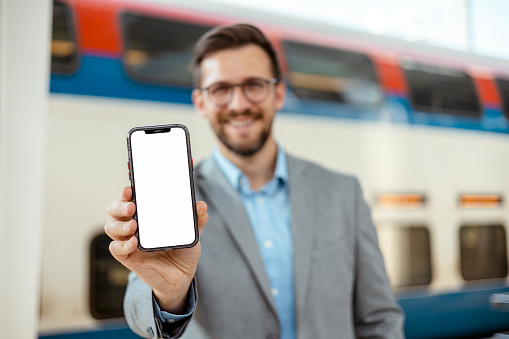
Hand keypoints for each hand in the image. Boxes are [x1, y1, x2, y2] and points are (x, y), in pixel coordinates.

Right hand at [105, 186, 207, 313]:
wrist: (181, 276)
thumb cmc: (182, 249)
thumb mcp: (192, 232)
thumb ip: (197, 219)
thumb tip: (201, 205)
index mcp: (147, 214)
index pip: (130, 198)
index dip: (127, 192)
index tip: (131, 189)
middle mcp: (134, 225)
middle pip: (115, 210)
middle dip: (119, 206)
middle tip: (132, 207)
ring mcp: (129, 240)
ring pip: (111, 227)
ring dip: (119, 225)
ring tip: (134, 225)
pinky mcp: (128, 257)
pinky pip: (116, 249)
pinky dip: (122, 245)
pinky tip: (134, 243)